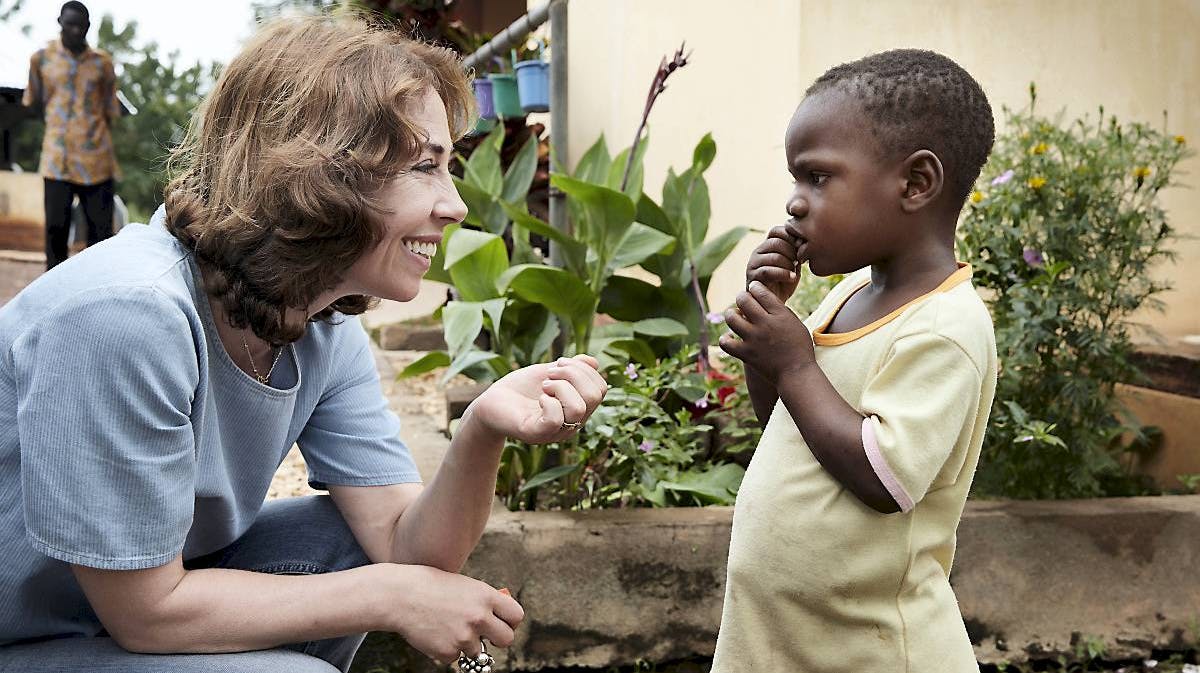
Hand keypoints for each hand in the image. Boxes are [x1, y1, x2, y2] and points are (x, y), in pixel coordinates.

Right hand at [380, 564, 523, 663]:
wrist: (400, 596)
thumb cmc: (432, 586)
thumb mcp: (464, 586)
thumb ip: (483, 601)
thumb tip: (498, 618)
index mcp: (485, 596)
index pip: (516, 616)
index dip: (510, 621)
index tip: (502, 623)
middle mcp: (479, 617)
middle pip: (507, 639)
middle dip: (497, 640)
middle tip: (486, 636)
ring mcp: (464, 637)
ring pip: (477, 651)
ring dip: (466, 644)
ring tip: (446, 626)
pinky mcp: (448, 652)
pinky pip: (455, 656)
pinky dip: (446, 649)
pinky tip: (434, 632)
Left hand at [468, 355, 607, 443]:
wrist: (491, 403)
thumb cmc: (520, 389)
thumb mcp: (550, 373)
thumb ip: (572, 368)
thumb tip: (593, 361)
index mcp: (579, 409)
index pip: (601, 388)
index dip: (584, 369)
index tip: (559, 363)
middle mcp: (572, 423)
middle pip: (595, 396)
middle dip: (574, 374)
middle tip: (550, 373)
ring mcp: (555, 431)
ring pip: (579, 408)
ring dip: (560, 386)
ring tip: (544, 385)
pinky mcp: (535, 434)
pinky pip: (555, 420)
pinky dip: (549, 402)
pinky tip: (539, 397)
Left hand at [719, 281, 815, 384]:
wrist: (797, 374)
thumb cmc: (799, 348)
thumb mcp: (795, 323)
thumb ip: (779, 310)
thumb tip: (762, 298)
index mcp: (780, 315)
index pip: (760, 291)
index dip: (754, 287)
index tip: (753, 289)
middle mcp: (765, 324)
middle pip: (743, 299)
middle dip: (741, 297)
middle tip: (743, 301)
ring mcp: (754, 339)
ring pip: (731, 317)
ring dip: (731, 314)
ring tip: (735, 317)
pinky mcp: (746, 354)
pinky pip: (726, 342)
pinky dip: (725, 339)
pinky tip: (730, 338)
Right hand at [745, 224, 805, 302]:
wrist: (773, 304)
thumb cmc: (784, 284)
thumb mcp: (794, 265)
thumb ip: (797, 253)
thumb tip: (802, 242)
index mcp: (767, 246)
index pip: (776, 231)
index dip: (790, 235)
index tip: (802, 246)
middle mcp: (758, 252)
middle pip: (776, 242)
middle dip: (792, 252)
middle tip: (799, 262)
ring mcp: (753, 263)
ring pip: (774, 256)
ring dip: (788, 264)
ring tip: (794, 272)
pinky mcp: (752, 276)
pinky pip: (769, 271)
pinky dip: (783, 274)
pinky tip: (792, 278)